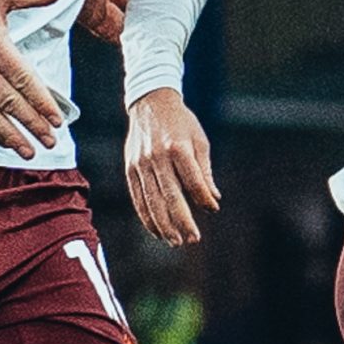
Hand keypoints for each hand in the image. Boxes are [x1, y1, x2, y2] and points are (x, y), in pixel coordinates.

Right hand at [125, 88, 219, 245]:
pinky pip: (138, 198)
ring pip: (151, 201)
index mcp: (178, 148)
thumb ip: (205, 171)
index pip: (192, 180)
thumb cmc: (181, 123)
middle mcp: (157, 157)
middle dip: (181, 221)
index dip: (202, 198)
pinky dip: (147, 216)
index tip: (212, 210)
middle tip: (192, 239)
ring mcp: (141, 164)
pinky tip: (157, 230)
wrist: (149, 102)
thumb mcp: (199, 140)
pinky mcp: (130, 168)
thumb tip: (213, 199)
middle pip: (169, 196)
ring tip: (175, 241)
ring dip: (163, 225)